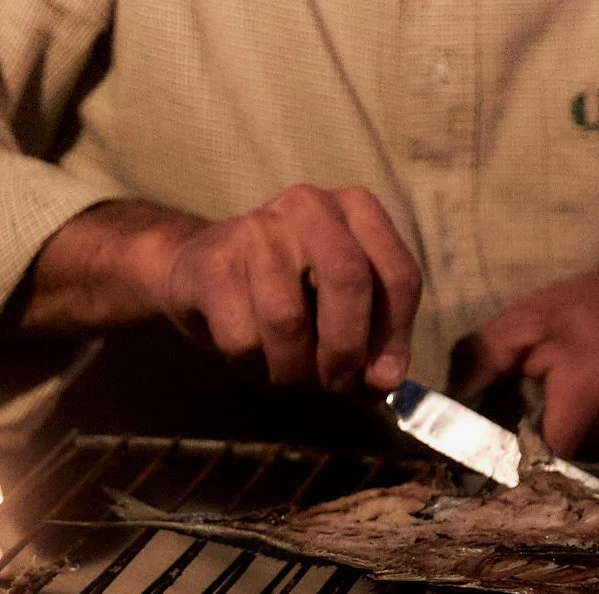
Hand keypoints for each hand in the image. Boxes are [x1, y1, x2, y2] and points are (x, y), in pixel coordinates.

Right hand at [155, 185, 422, 390]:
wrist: (199, 272)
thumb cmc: (288, 292)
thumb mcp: (342, 308)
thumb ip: (376, 340)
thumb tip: (385, 379)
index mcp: (357, 210)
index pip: (399, 275)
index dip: (395, 338)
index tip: (380, 377)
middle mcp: (310, 205)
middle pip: (348, 281)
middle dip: (346, 349)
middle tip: (335, 382)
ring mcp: (258, 227)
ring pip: (288, 319)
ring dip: (293, 368)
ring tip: (288, 369)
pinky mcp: (214, 261)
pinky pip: (243, 338)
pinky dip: (250, 364)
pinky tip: (250, 349)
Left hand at [454, 248, 598, 456]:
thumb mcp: (534, 314)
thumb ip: (485, 353)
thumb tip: (446, 394)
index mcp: (587, 389)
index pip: (535, 454)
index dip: (500, 456)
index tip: (472, 447)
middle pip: (540, 461)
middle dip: (512, 444)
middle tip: (490, 420)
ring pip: (558, 457)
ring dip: (537, 436)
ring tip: (534, 401)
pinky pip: (576, 450)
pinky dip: (560, 432)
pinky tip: (562, 402)